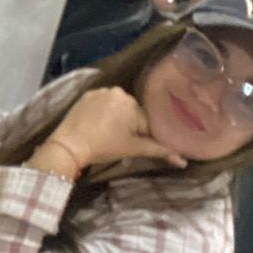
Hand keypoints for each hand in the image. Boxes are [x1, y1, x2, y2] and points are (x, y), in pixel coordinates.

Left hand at [47, 87, 187, 170]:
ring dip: (116, 118)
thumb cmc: (104, 147)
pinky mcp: (86, 94)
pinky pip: (102, 102)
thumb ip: (159, 151)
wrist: (69, 145)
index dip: (142, 135)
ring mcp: (101, 91)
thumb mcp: (133, 149)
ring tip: (107, 134)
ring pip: (117, 106)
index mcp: (132, 103)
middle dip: (129, 126)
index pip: (146, 121)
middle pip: (132, 111)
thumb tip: (183, 161)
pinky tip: (97, 125)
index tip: (131, 145)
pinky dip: (102, 112)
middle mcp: (119, 91)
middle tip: (118, 142)